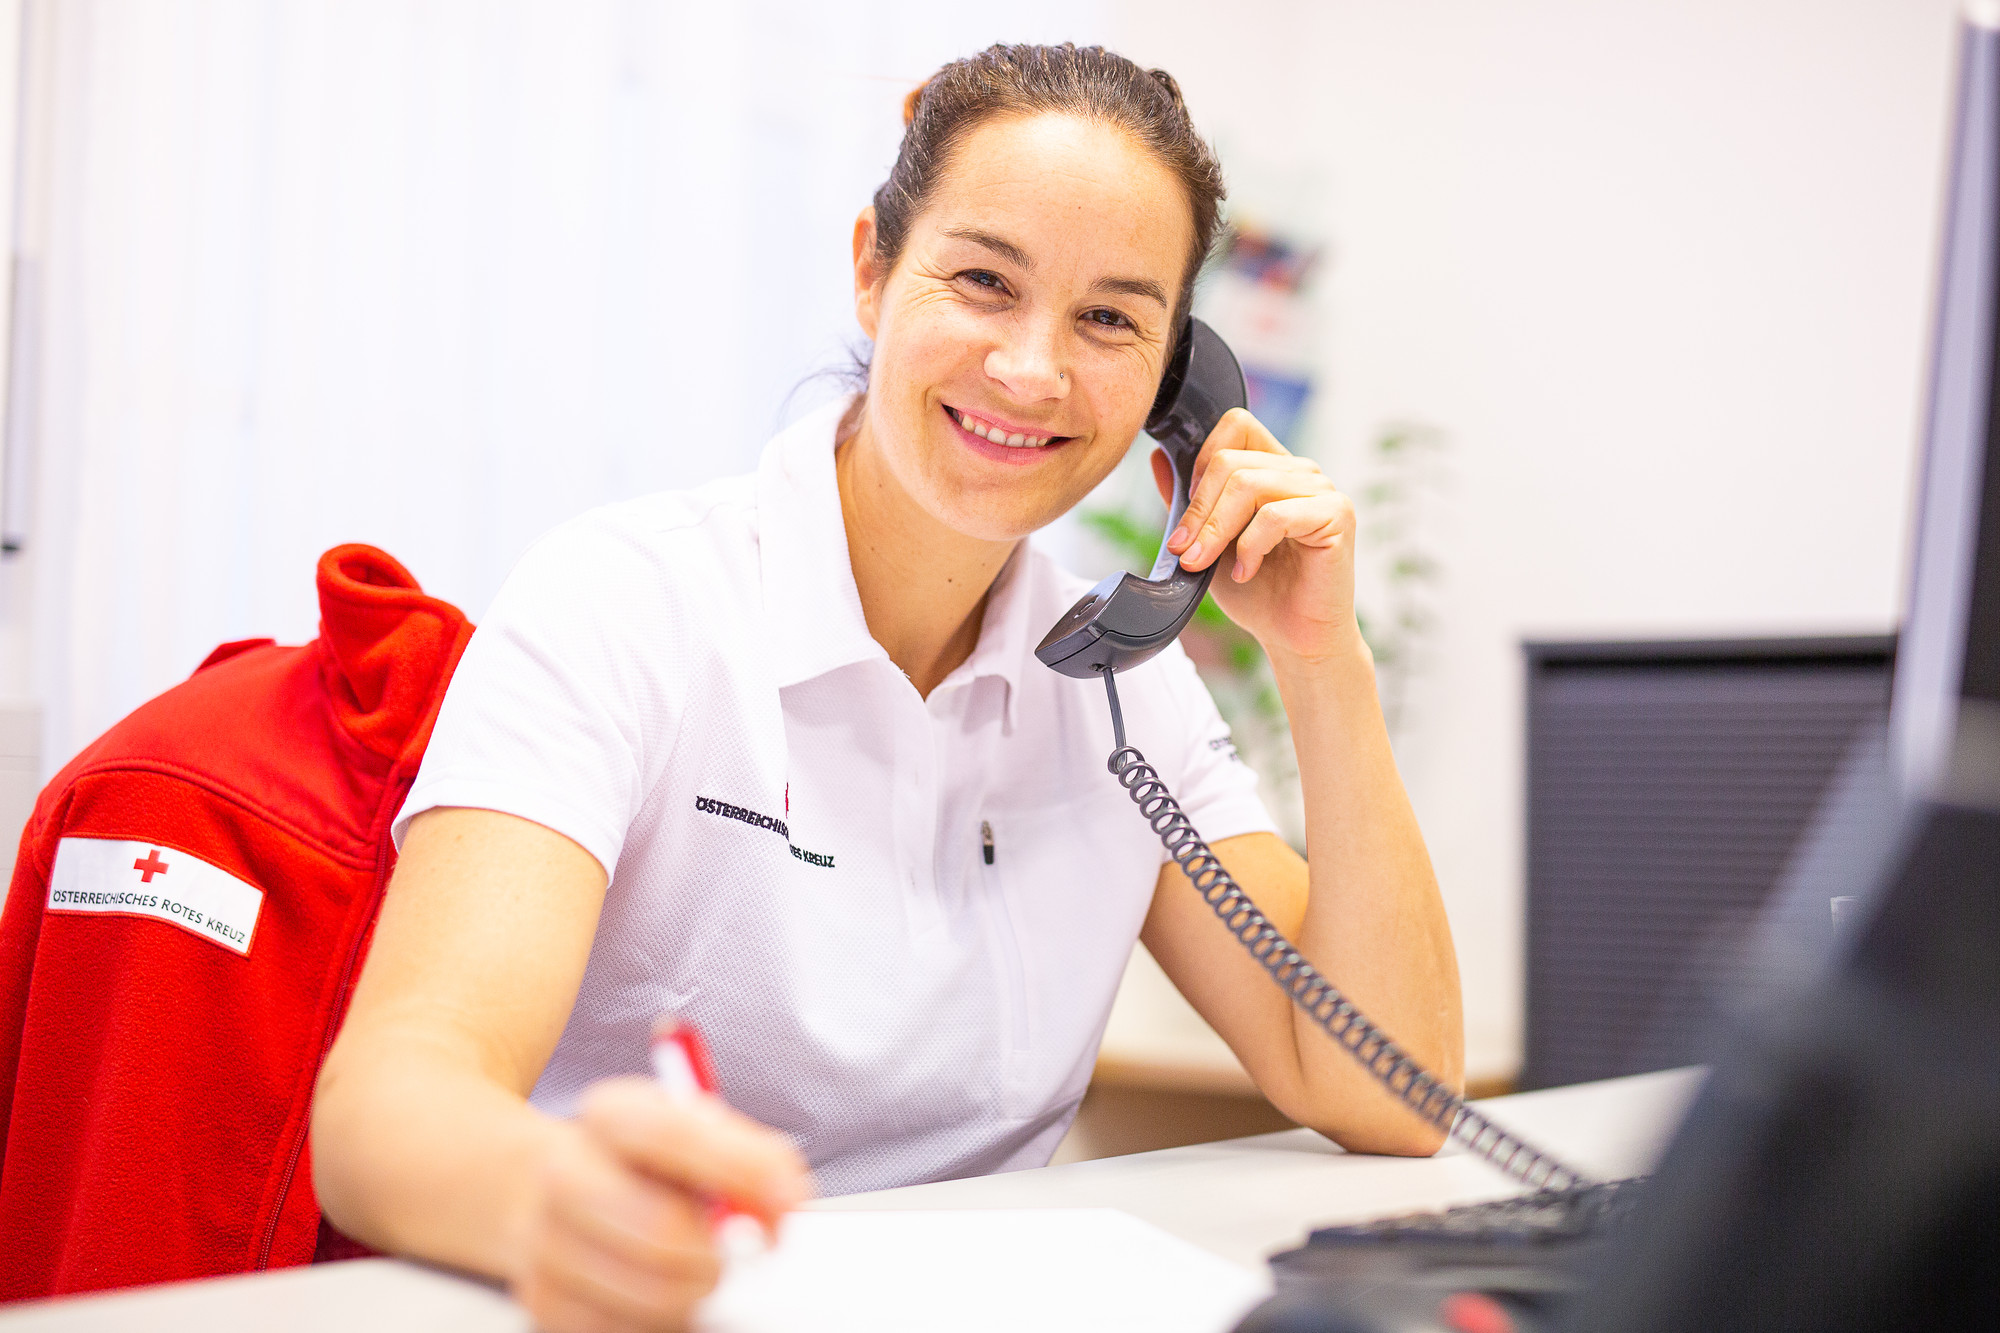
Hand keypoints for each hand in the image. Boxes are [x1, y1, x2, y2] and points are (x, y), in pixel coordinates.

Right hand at [511, 1077, 811, 1332]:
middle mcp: (564, 1173)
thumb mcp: (697, 1131)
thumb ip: (750, 1157)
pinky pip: (626, 1329)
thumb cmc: (644, 1163)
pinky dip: (659, 1318)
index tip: (789, 1202)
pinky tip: (654, 1287)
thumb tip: (785, 1204)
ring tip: (692, 1265)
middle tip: (731, 1249)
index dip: (744, 1170)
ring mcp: (544, 1242)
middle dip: (717, 1250)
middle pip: (663, 1231)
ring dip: (693, 1289)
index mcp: (610, 1113)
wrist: (549, 1189)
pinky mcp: (542, 1303)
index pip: (677, 1137)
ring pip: (653, 1293)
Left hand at [1156, 408, 1362, 665]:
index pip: (1236, 424)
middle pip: (1231, 461)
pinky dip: (1250, 547)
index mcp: (1273, 468)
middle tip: (1187, 552)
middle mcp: (1301, 472)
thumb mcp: (1208, 542)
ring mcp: (1322, 490)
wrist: (1294, 637)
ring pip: (1250, 485)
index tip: (1188, 510)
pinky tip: (1246, 571)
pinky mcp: (1337, 515)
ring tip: (1209, 565)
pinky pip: (1276, 515)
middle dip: (1198, 511)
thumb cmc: (1258, 591)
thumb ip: (1186, 501)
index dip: (1202, 459)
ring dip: (1217, 531)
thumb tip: (1158, 457)